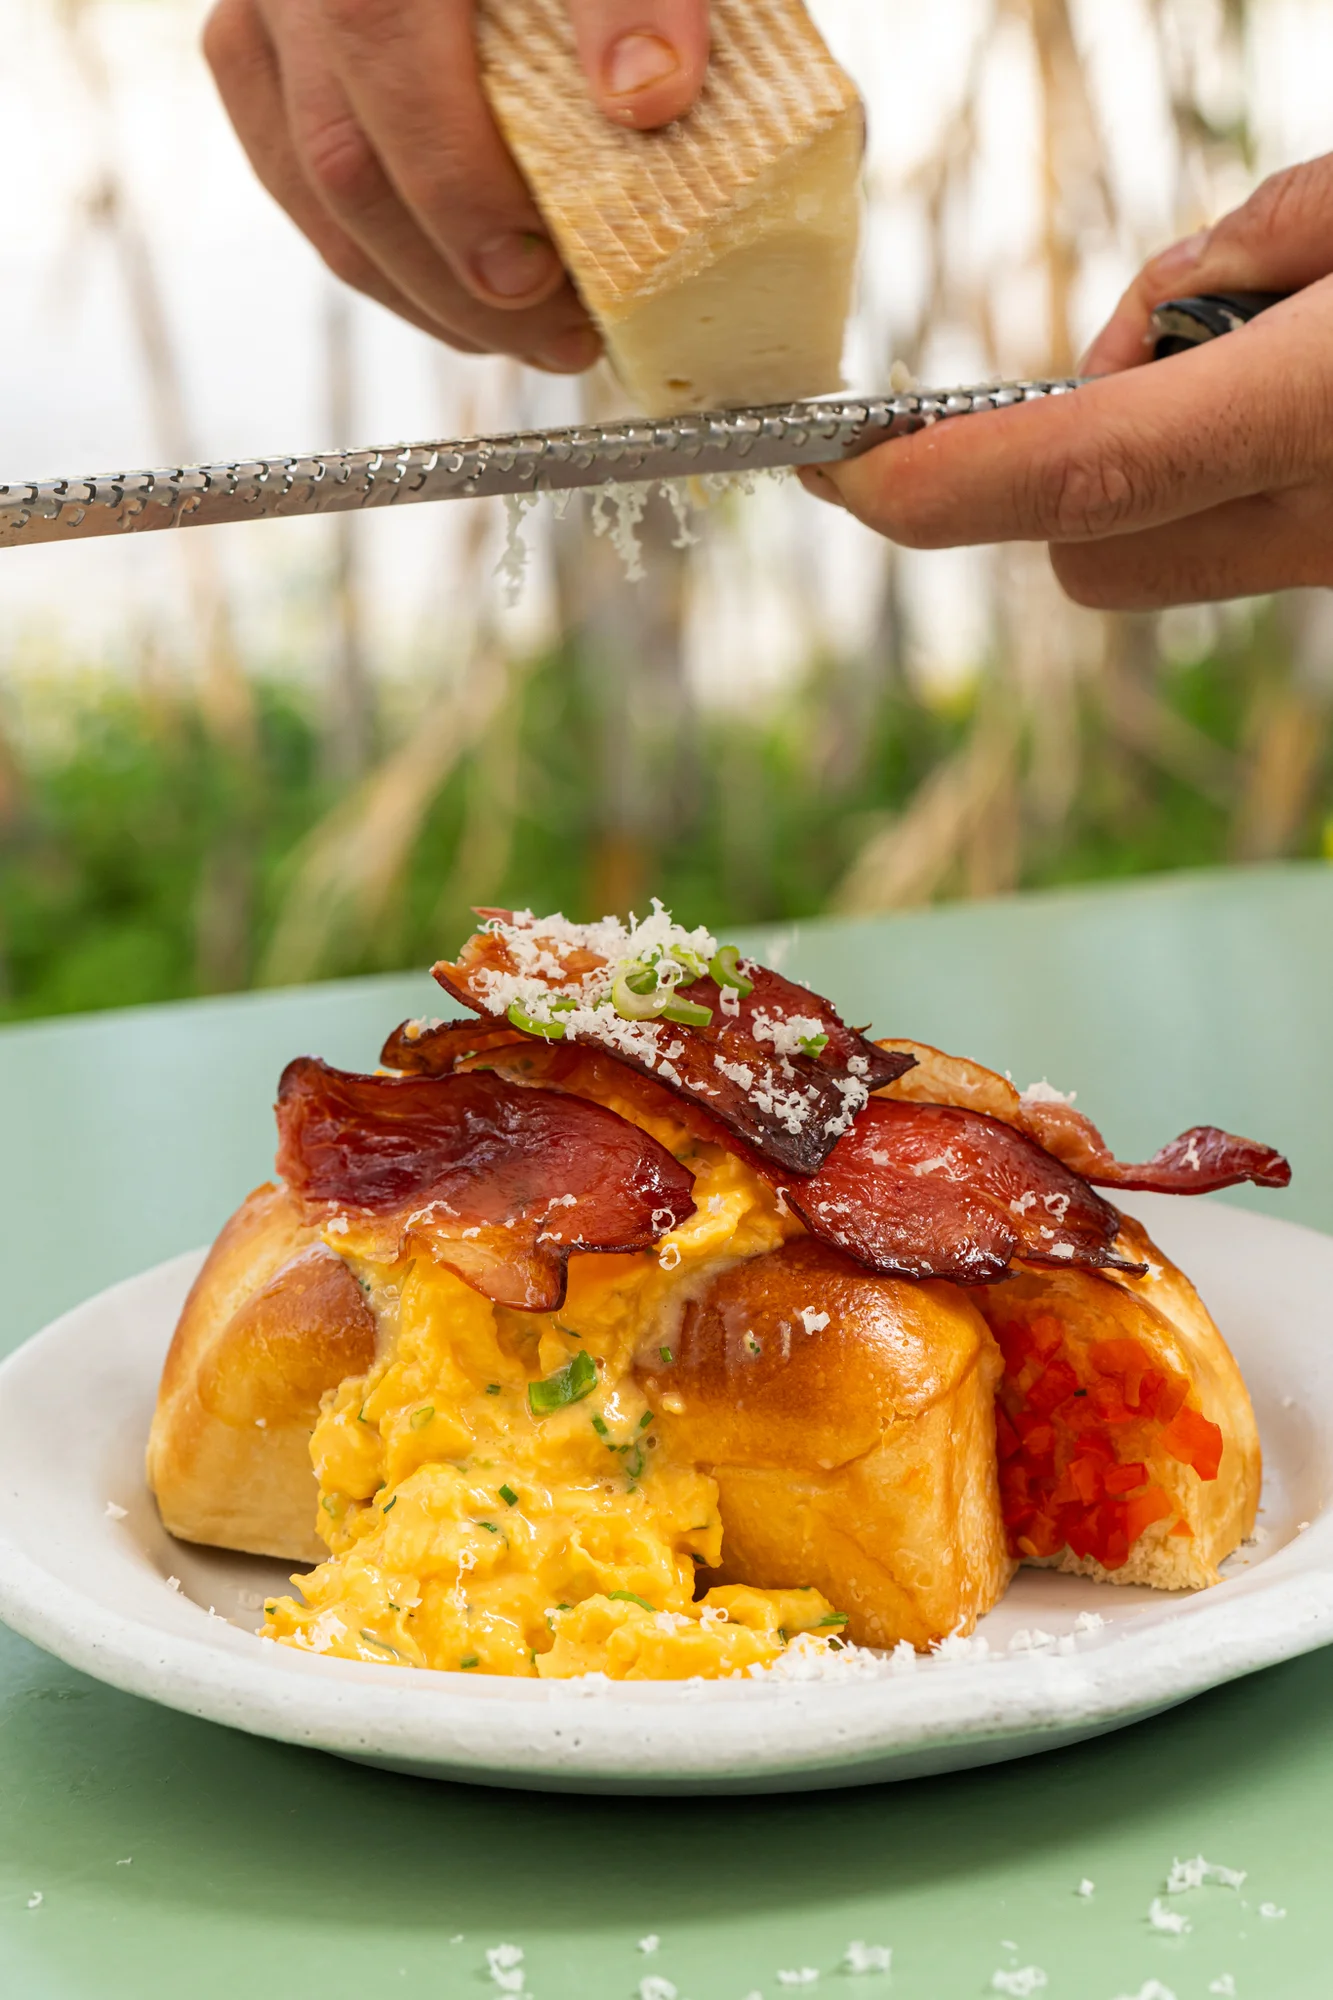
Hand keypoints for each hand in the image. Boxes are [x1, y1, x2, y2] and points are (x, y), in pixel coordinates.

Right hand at [204, 0, 709, 369]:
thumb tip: (649, 96)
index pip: (388, 59)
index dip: (461, 193)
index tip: (545, 279)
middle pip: (344, 161)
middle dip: (456, 284)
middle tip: (563, 340)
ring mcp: (262, 14)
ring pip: (313, 192)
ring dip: (422, 291)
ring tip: (528, 335)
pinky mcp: (259, 53)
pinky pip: (299, 184)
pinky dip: (389, 258)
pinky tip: (470, 296)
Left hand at [801, 154, 1332, 608]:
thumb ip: (1277, 228)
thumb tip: (1160, 309)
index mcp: (1327, 408)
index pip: (1086, 472)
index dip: (939, 484)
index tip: (839, 466)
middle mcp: (1325, 527)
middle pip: (1090, 552)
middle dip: (1053, 466)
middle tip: (1161, 339)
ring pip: (1158, 558)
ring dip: (1150, 463)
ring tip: (1278, 341)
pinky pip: (1235, 543)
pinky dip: (1225, 476)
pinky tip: (1306, 392)